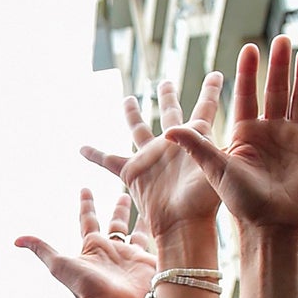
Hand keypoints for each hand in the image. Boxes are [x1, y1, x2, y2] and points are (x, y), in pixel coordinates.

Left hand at [15, 189, 155, 297]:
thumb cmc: (84, 287)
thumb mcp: (58, 265)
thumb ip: (41, 249)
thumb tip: (16, 239)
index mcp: (91, 247)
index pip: (88, 219)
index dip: (86, 204)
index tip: (85, 188)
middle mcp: (112, 250)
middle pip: (115, 223)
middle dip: (119, 207)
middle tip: (123, 190)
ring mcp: (131, 256)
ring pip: (136, 231)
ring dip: (140, 218)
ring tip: (147, 203)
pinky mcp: (148, 261)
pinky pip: (155, 242)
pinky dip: (160, 232)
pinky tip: (170, 221)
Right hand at [84, 73, 223, 244]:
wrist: (183, 223)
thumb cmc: (204, 199)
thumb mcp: (211, 163)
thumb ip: (196, 142)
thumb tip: (174, 129)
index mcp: (196, 138)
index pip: (205, 107)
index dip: (211, 91)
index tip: (216, 74)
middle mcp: (172, 144)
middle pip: (169, 112)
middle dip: (166, 97)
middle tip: (164, 83)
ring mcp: (151, 157)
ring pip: (138, 129)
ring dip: (132, 114)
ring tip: (128, 100)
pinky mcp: (132, 173)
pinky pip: (108, 160)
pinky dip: (94, 155)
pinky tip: (81, 148)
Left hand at [166, 38, 297, 236]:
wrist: (270, 225)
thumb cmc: (240, 201)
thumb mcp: (216, 169)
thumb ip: (196, 145)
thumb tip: (167, 129)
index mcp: (246, 133)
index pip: (247, 95)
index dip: (248, 72)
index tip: (248, 48)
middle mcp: (272, 131)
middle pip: (276, 91)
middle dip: (277, 66)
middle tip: (280, 38)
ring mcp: (297, 137)